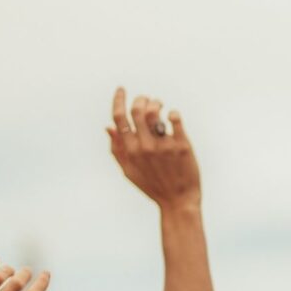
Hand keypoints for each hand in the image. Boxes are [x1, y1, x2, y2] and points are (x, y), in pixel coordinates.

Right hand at [107, 88, 200, 210]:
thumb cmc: (153, 186)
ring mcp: (164, 146)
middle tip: (147, 100)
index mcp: (130, 151)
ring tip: (160, 105)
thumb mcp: (129, 171)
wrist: (178, 202)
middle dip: (140, 98)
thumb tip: (108, 127)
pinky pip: (175, 119)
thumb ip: (117, 150)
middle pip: (137, 109)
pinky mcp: (182, 146)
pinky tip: (172, 116)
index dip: (118, 99)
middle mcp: (145, 147)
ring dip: (156, 102)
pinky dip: (173, 113)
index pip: (119, 118)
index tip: (121, 89)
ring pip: (155, 111)